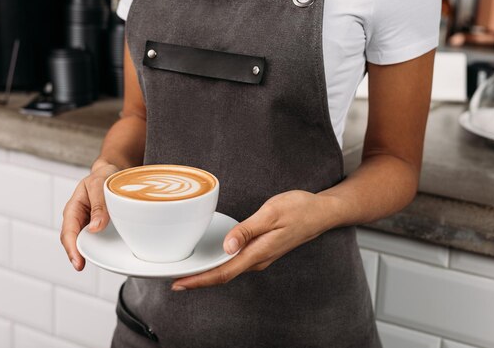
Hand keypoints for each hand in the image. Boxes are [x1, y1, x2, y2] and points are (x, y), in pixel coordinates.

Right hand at [60, 161, 120, 270]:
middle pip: (74, 240)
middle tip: (81, 266)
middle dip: (76, 255)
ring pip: (86, 241)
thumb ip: (98, 205)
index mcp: (73, 208)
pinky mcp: (100, 225)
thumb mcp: (100, 185)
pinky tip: (108, 254)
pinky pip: (98, 239)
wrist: (113, 171)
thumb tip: (95, 228)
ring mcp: (89, 223)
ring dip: (89, 252)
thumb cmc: (103, 176)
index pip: (68, 232)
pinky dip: (100, 247)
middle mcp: (79, 218)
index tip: (77, 261)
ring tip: (98, 262)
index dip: (71, 248)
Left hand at [170, 190, 340, 290]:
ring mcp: (260, 256)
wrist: (321, 212)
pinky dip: (219, 263)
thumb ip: (247, 230)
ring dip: (207, 272)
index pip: (224, 272)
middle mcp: (258, 259)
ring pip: (229, 269)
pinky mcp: (261, 250)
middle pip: (223, 275)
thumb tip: (227, 246)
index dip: (199, 280)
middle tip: (172, 278)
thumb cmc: (298, 209)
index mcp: (258, 252)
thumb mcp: (271, 213)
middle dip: (198, 279)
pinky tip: (210, 258)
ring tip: (185, 271)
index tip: (179, 284)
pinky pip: (236, 262)